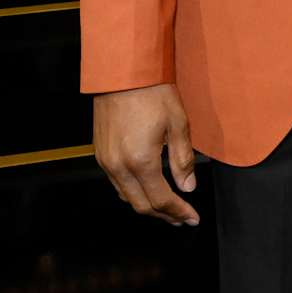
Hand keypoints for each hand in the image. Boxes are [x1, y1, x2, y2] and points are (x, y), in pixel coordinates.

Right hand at [93, 83, 199, 225]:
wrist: (122, 73)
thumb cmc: (152, 93)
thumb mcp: (178, 124)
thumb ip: (182, 160)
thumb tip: (188, 186)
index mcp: (140, 161)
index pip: (161, 199)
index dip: (178, 212)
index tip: (192, 218)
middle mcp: (119, 166)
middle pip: (141, 204)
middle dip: (163, 215)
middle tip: (181, 219)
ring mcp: (106, 161)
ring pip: (126, 196)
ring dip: (147, 205)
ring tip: (167, 208)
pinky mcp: (100, 153)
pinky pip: (116, 183)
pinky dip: (133, 192)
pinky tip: (146, 188)